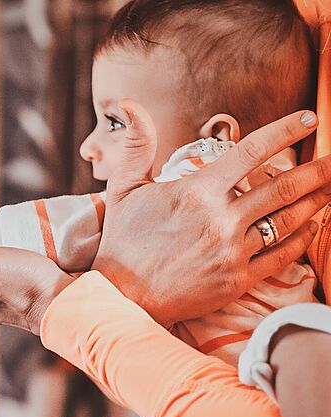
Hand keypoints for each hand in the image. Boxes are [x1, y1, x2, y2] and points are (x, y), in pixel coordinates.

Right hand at [94, 102, 329, 326]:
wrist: (121, 296)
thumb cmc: (122, 242)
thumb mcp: (123, 189)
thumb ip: (137, 145)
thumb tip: (130, 106)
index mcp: (198, 191)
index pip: (253, 151)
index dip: (286, 131)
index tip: (308, 120)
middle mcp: (222, 219)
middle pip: (284, 186)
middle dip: (318, 169)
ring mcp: (233, 250)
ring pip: (289, 219)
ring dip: (316, 201)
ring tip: (330, 189)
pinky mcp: (238, 279)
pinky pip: (282, 255)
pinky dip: (301, 239)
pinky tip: (310, 227)